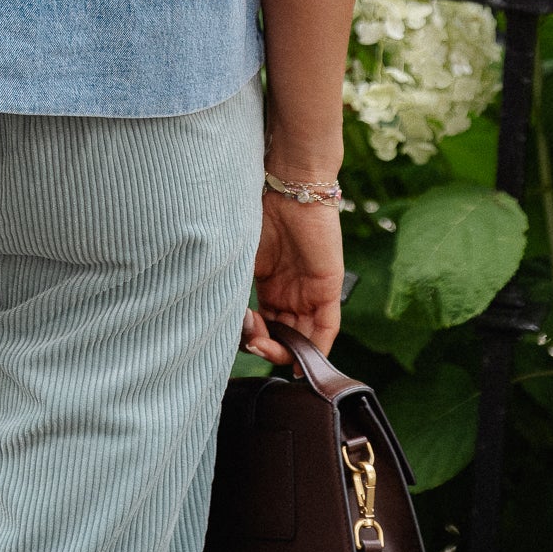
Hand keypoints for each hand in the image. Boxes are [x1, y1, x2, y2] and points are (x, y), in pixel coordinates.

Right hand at [241, 189, 345, 366]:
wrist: (289, 188)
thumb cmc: (261, 213)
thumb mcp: (243, 256)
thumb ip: (237, 287)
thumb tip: (223, 319)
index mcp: (270, 285)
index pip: (266, 325)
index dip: (252, 336)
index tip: (239, 331)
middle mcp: (291, 292)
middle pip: (284, 335)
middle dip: (267, 346)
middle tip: (252, 340)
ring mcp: (310, 292)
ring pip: (303, 337)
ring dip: (285, 350)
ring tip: (266, 346)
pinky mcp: (329, 289)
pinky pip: (326, 328)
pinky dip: (315, 350)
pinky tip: (300, 364)